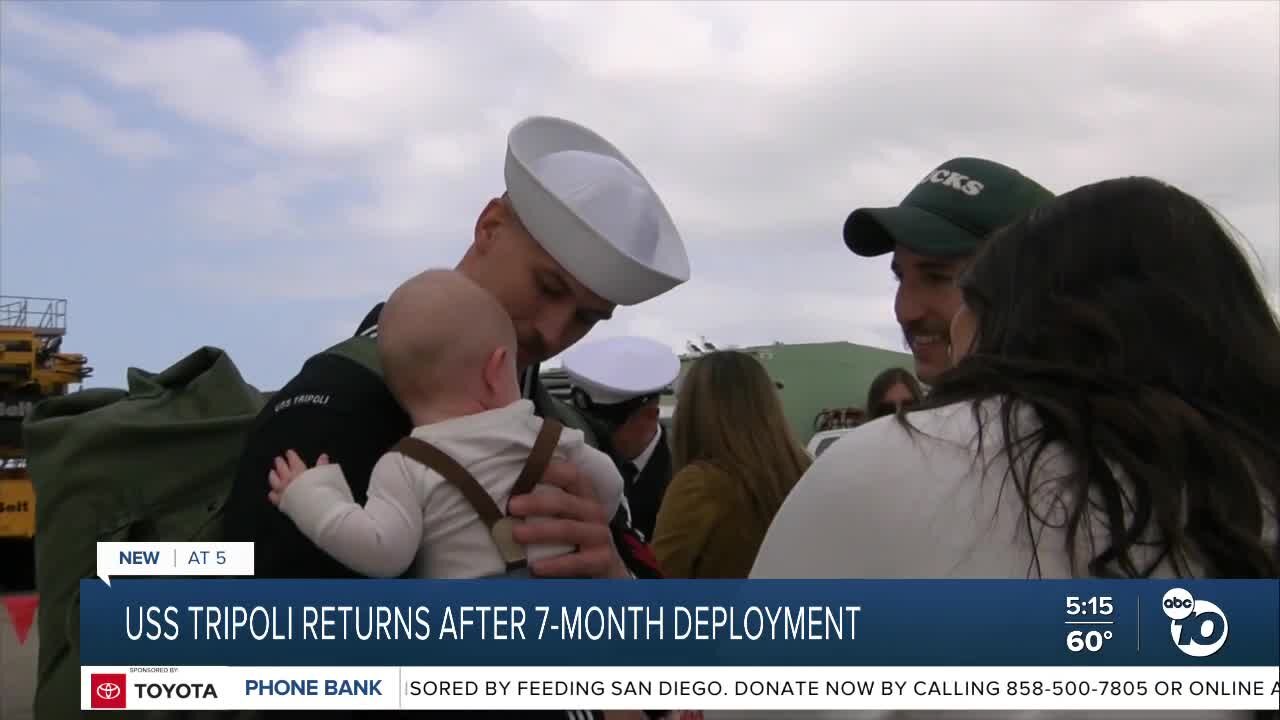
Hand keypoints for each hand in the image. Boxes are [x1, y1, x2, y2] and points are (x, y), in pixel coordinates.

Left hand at [267, 450, 328, 505]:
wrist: (316, 510)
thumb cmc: (322, 492)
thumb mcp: (325, 476)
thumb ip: (322, 466)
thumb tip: (323, 456)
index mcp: (300, 473)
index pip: (294, 461)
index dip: (291, 456)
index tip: (289, 453)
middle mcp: (289, 481)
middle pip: (282, 470)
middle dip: (280, 464)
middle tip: (278, 460)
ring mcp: (284, 492)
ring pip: (275, 482)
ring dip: (273, 477)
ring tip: (272, 472)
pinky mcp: (282, 503)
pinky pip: (274, 497)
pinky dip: (273, 494)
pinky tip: (272, 493)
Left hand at [506, 459, 629, 578]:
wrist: (604, 567)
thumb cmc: (576, 537)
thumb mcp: (566, 516)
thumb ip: (546, 503)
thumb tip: (507, 496)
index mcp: (584, 495)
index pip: (571, 474)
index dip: (550, 470)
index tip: (524, 470)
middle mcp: (594, 511)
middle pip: (564, 502)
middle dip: (536, 503)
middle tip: (511, 506)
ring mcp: (600, 535)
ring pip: (568, 529)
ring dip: (540, 531)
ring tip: (516, 534)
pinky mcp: (602, 559)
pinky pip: (577, 561)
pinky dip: (556, 564)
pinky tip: (536, 567)